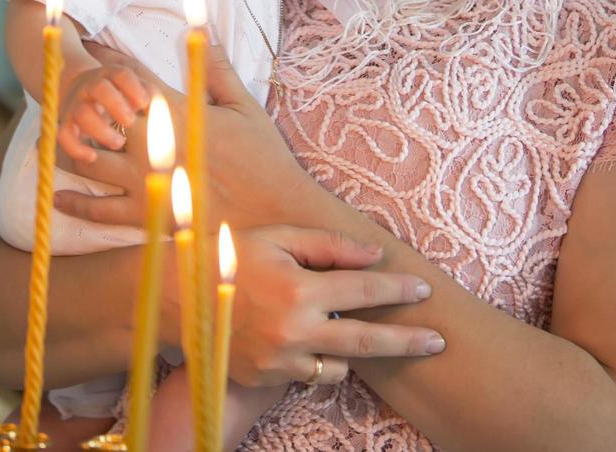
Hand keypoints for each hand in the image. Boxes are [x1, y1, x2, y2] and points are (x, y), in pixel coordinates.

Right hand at [57, 63, 151, 165]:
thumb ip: (147, 94)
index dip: (134, 88)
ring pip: (83, 113)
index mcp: (110, 75)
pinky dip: (76, 148)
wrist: (79, 88)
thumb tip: (159, 107)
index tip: (145, 105)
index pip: (122, 75)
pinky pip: (63, 135)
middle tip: (131, 121)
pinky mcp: (65, 123)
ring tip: (120, 142)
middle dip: (117, 105)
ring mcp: (75, 104)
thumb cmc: (117, 93)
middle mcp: (90, 86)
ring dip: (101, 130)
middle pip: (100, 89)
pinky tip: (92, 157)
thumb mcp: (131, 88)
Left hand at [58, 40, 309, 227]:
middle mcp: (154, 146)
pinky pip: (101, 210)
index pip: (133, 80)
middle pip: (101, 115)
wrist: (274, 210)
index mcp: (178, 114)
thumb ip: (216, 70)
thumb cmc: (264, 157)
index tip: (91, 48)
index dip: (110, 61)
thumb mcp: (245, 106)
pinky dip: (76, 202)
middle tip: (60, 85)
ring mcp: (147, 182)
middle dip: (81, 97)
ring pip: (90, 160)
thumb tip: (200, 33)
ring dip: (70, 146)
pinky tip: (59, 193)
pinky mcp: (148, 216)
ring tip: (55, 136)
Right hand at [226, 226, 441, 387]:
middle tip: (440, 341)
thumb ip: (330, 246)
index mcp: (300, 290)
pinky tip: (310, 341)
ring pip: (339, 367)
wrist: (176, 297)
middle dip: (408, 341)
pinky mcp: (266, 378)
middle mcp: (295, 331)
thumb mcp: (279, 237)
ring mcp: (280, 361)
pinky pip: (308, 375)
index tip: (424, 289)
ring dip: (351, 351)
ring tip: (348, 331)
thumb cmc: (230, 256)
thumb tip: (375, 255)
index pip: (366, 292)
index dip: (399, 290)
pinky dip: (317, 361)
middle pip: (368, 342)